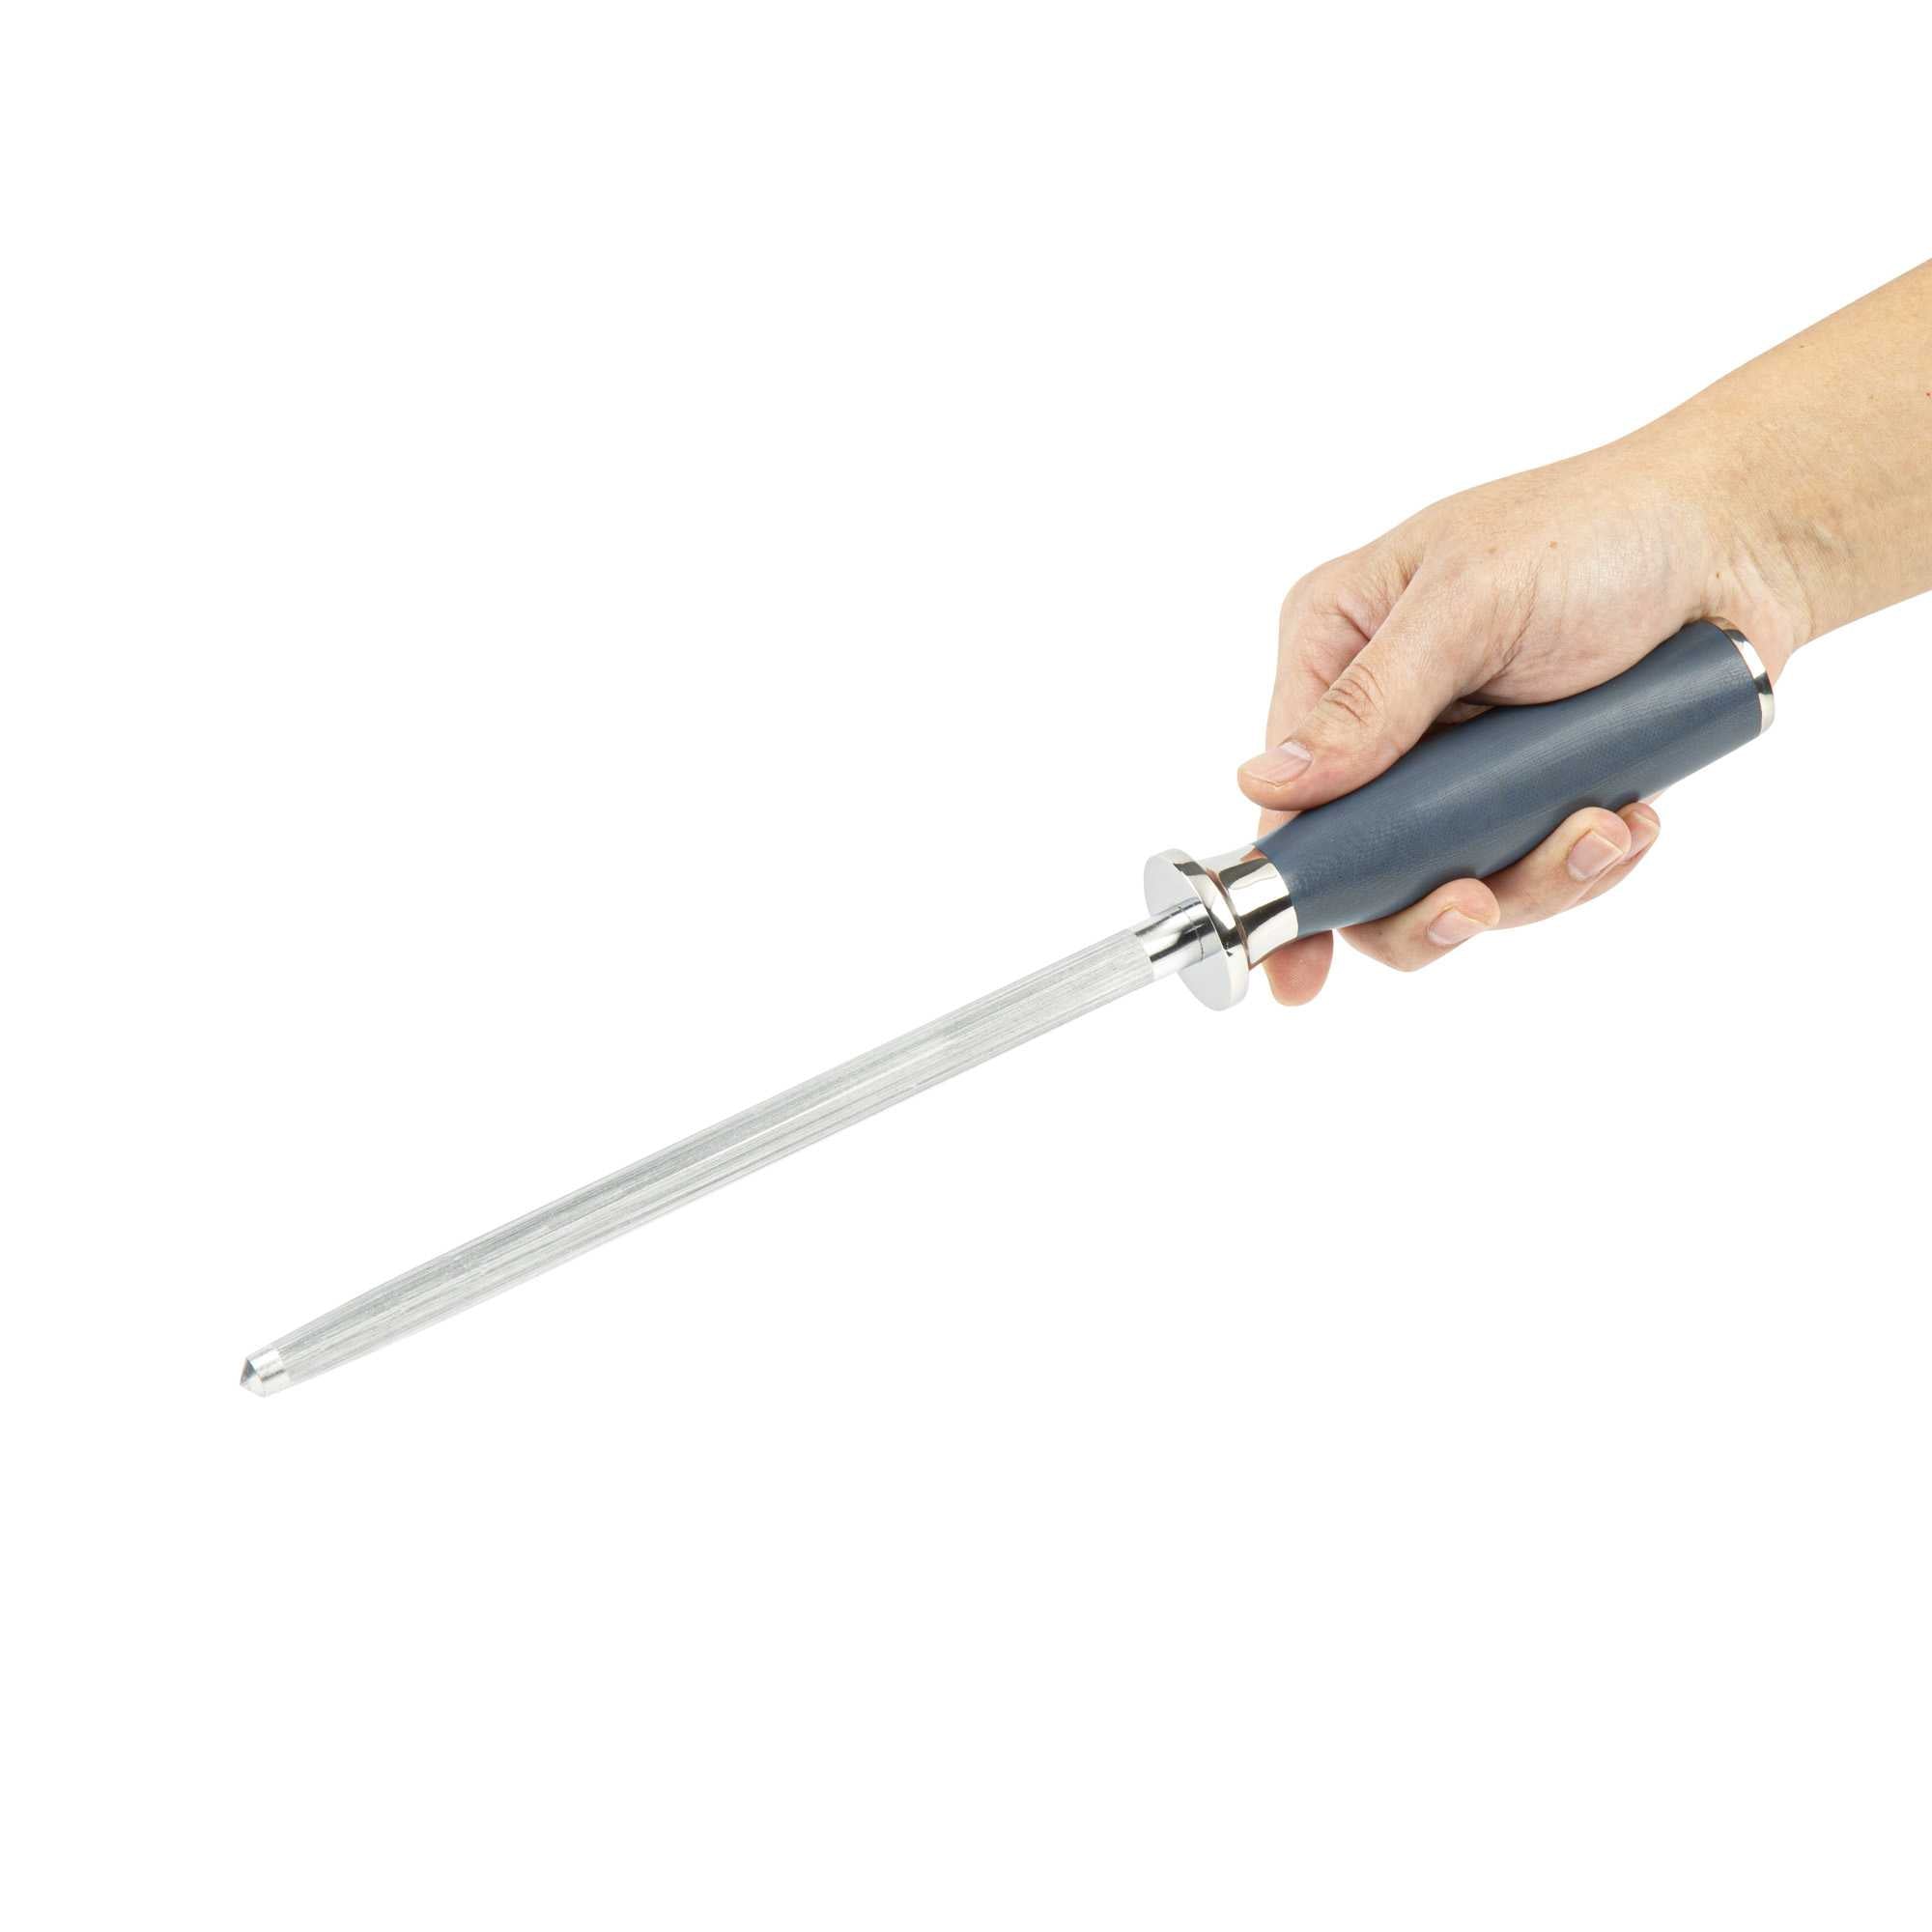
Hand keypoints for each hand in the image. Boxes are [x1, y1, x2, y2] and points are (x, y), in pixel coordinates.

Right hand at [1236, 433, 1802, 1004]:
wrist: (1738, 539)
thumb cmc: (1594, 532)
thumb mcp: (1469, 602)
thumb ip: (1371, 700)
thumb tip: (1267, 783)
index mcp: (1337, 651)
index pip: (1288, 795)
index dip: (1289, 887)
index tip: (1297, 975)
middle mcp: (1385, 721)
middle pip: (1362, 868)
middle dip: (1425, 904)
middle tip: (1478, 903)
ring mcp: (1460, 769)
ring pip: (1453, 886)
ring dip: (1531, 881)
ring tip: (1602, 828)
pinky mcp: (1532, 797)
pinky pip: (1532, 876)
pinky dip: (1583, 867)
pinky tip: (1627, 817)